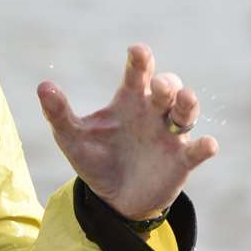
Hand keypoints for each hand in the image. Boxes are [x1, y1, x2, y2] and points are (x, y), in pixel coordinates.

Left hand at [36, 44, 218, 219]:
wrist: (113, 199)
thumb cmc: (95, 159)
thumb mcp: (71, 137)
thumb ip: (58, 113)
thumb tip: (42, 87)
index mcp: (129, 100)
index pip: (138, 73)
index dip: (141, 60)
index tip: (138, 51)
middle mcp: (153, 112)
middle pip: (168, 88)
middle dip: (166, 84)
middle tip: (158, 87)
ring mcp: (170, 135)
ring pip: (187, 111)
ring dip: (188, 103)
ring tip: (185, 99)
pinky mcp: (182, 160)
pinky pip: (198, 150)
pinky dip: (205, 146)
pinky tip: (208, 144)